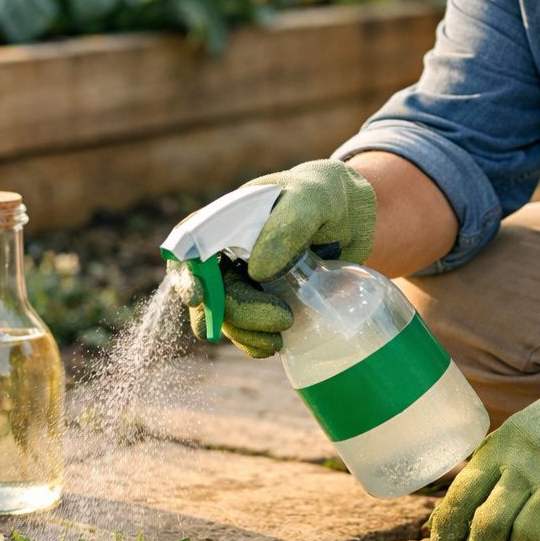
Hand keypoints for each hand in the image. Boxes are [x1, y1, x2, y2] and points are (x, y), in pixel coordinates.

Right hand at [172, 159, 374, 357]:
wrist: (354, 213)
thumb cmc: (325, 194)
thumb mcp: (313, 200)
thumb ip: (288, 227)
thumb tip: (256, 272)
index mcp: (228, 221)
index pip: (190, 246)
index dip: (186, 273)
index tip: (198, 297)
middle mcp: (229, 252)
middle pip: (210, 290)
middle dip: (236, 312)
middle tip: (281, 320)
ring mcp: (246, 278)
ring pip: (226, 315)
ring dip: (244, 333)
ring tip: (278, 341)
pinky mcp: (266, 300)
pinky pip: (247, 328)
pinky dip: (254, 341)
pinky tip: (274, 346)